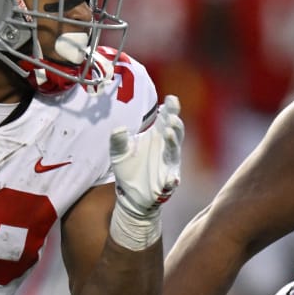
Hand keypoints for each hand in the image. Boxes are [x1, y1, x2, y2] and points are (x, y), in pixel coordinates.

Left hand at [107, 95, 183, 249]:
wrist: (130, 195)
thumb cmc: (128, 168)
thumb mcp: (119, 152)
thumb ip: (118, 140)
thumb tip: (119, 129)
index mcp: (157, 136)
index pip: (167, 118)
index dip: (171, 108)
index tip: (171, 99)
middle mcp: (166, 147)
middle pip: (176, 132)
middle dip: (175, 123)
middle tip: (171, 116)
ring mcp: (169, 164)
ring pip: (175, 151)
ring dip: (174, 142)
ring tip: (169, 133)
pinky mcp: (168, 181)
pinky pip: (173, 180)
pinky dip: (173, 179)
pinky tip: (172, 179)